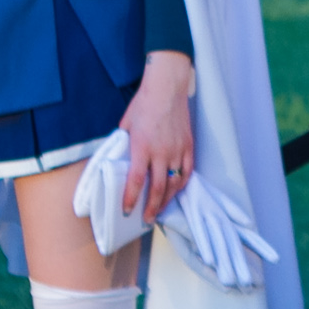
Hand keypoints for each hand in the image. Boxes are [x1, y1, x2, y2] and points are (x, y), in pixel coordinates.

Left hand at [119, 51, 194, 221]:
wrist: (167, 88)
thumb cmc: (143, 105)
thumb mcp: (126, 126)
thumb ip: (124, 145)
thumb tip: (119, 161)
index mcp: (142, 147)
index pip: (135, 180)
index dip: (130, 198)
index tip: (126, 210)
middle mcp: (161, 152)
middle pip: (158, 188)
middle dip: (151, 207)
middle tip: (146, 220)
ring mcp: (178, 150)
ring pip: (175, 183)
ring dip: (167, 200)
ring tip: (160, 211)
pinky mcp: (189, 146)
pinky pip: (187, 171)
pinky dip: (181, 184)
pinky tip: (176, 192)